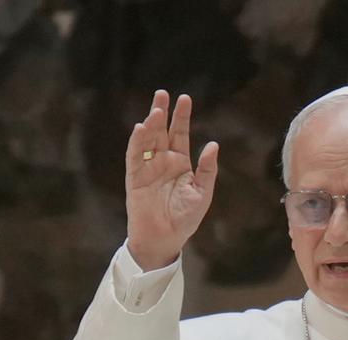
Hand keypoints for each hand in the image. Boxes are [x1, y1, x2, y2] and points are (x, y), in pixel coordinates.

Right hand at [124, 90, 220, 269]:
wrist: (165, 239)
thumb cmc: (185, 219)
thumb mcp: (202, 193)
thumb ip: (207, 170)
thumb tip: (213, 145)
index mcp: (180, 163)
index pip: (180, 134)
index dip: (181, 117)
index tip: (184, 99)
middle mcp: (162, 162)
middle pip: (161, 131)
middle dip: (161, 112)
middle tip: (162, 93)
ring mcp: (147, 168)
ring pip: (148, 140)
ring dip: (150, 125)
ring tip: (155, 109)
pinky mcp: (135, 178)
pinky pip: (135, 157)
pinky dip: (137, 143)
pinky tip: (141, 129)